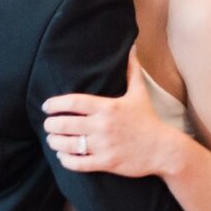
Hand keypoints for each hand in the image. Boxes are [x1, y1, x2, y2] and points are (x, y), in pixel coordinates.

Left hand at [43, 51, 169, 178]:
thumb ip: (132, 70)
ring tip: (52, 139)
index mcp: (108, 107)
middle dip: (51, 124)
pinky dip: (66, 160)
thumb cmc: (149, 120)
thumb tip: (132, 47)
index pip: (73, 102)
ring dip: (55, 142)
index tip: (46, 106)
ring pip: (68, 144)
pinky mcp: (106, 162)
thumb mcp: (140, 93)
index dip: (55, 104)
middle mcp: (103, 125)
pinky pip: (78, 163)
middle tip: (48, 124)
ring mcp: (104, 145)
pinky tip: (63, 156)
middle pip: (65, 123)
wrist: (164, 149)